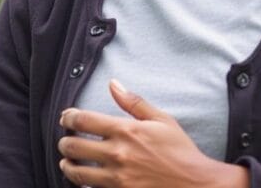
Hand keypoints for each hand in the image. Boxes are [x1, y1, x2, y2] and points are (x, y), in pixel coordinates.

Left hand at [57, 79, 248, 187]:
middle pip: (73, 146)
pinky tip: (85, 180)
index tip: (66, 118)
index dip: (68, 117)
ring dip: (67, 165)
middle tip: (65, 141)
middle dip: (64, 142)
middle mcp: (117, 153)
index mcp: (125, 130)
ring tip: (67, 163)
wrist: (196, 185)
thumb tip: (113, 84)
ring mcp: (117, 177)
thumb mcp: (162, 120)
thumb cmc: (181, 152)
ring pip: (77, 171)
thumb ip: (134, 102)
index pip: (83, 119)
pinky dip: (84, 184)